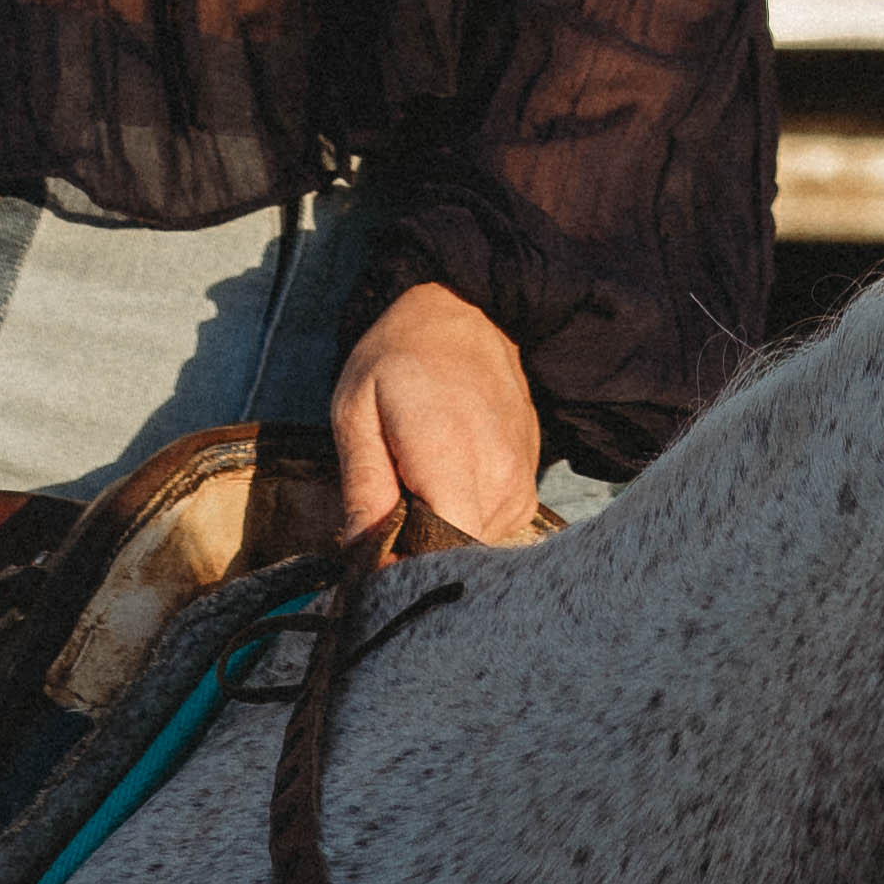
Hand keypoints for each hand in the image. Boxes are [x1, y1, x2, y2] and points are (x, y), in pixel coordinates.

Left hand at [330, 281, 542, 549]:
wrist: (465, 314)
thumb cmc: (398, 359)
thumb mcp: (356, 413)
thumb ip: (363, 490)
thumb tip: (360, 561)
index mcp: (451, 457)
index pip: (439, 555)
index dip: (401, 569)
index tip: (372, 562)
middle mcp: (498, 477)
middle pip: (454, 556)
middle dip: (416, 553)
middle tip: (384, 519)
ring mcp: (520, 484)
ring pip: (471, 547)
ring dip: (438, 534)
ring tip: (413, 486)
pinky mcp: (527, 488)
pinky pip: (488, 530)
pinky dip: (460, 520)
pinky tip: (442, 482)